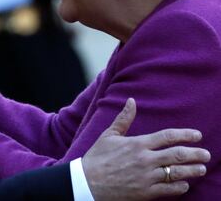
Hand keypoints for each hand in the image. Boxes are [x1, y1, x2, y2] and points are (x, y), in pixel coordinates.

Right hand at [82, 98, 209, 199]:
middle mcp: (145, 160)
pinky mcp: (145, 193)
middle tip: (206, 154)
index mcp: (137, 144)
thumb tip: (131, 100)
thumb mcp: (109, 135)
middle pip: (178, 155)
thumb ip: (124, 118)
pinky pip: (169, 189)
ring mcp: (146, 177)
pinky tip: (184, 184)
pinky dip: (180, 186)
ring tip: (201, 169)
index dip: (185, 135)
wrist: (87, 183)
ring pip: (177, 173)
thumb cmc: (97, 157)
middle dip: (196, 154)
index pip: (168, 136)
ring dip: (192, 170)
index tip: (197, 135)